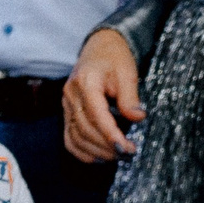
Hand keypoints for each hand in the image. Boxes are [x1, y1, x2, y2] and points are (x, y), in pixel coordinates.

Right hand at [64, 28, 144, 161]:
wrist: (100, 46)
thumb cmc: (115, 57)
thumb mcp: (127, 72)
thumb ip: (130, 97)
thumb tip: (138, 118)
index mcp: (86, 83)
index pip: (96, 116)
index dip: (111, 136)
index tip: (127, 149)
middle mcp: (71, 95)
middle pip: (85, 129)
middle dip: (107, 146)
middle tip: (128, 153)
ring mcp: (66, 104)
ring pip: (76, 137)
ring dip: (96, 151)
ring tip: (117, 156)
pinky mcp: (67, 112)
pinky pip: (69, 137)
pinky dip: (82, 151)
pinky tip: (99, 156)